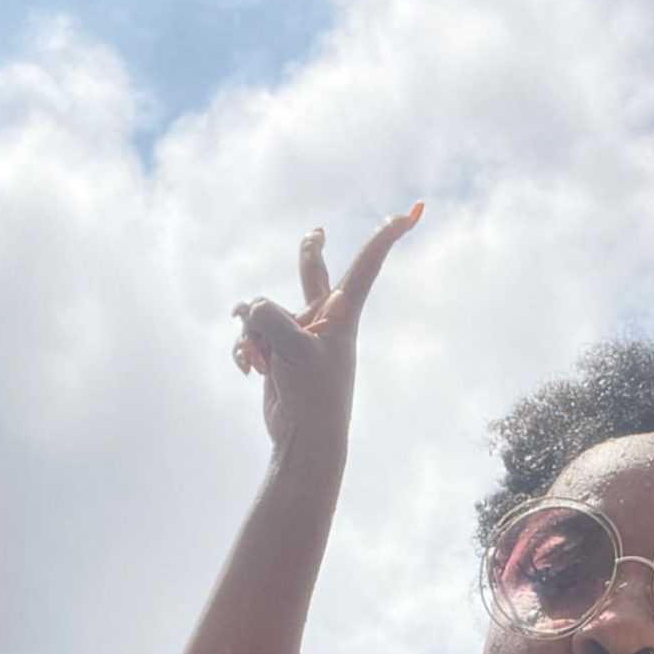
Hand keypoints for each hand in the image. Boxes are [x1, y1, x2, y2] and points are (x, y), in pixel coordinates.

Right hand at [232, 203, 422, 448]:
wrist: (304, 437)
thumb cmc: (313, 394)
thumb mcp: (293, 347)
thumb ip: (269, 316)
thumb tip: (247, 310)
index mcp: (341, 313)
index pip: (366, 265)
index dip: (385, 237)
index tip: (409, 215)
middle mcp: (321, 319)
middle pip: (313, 272)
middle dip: (309, 251)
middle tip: (317, 232)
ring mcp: (296, 335)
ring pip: (261, 312)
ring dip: (253, 335)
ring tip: (263, 361)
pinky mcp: (276, 352)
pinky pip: (249, 335)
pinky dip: (243, 350)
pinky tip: (248, 370)